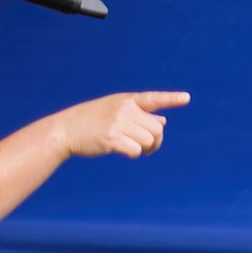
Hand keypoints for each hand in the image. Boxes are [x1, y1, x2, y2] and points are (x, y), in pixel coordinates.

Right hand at [56, 91, 190, 158]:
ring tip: (135, 148)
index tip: (187, 98)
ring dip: (145, 149)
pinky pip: (135, 151)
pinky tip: (124, 151)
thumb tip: (163, 122)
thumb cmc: (92, 121)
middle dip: (156, 141)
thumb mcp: (115, 111)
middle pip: (156, 129)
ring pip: (148, 141)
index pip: (153, 99)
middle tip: (150, 148)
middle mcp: (124, 109)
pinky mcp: (112, 139)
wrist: (65, 129)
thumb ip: (140, 115)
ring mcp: (118, 123)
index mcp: (126, 100)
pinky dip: (134, 154)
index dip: (171, 99)